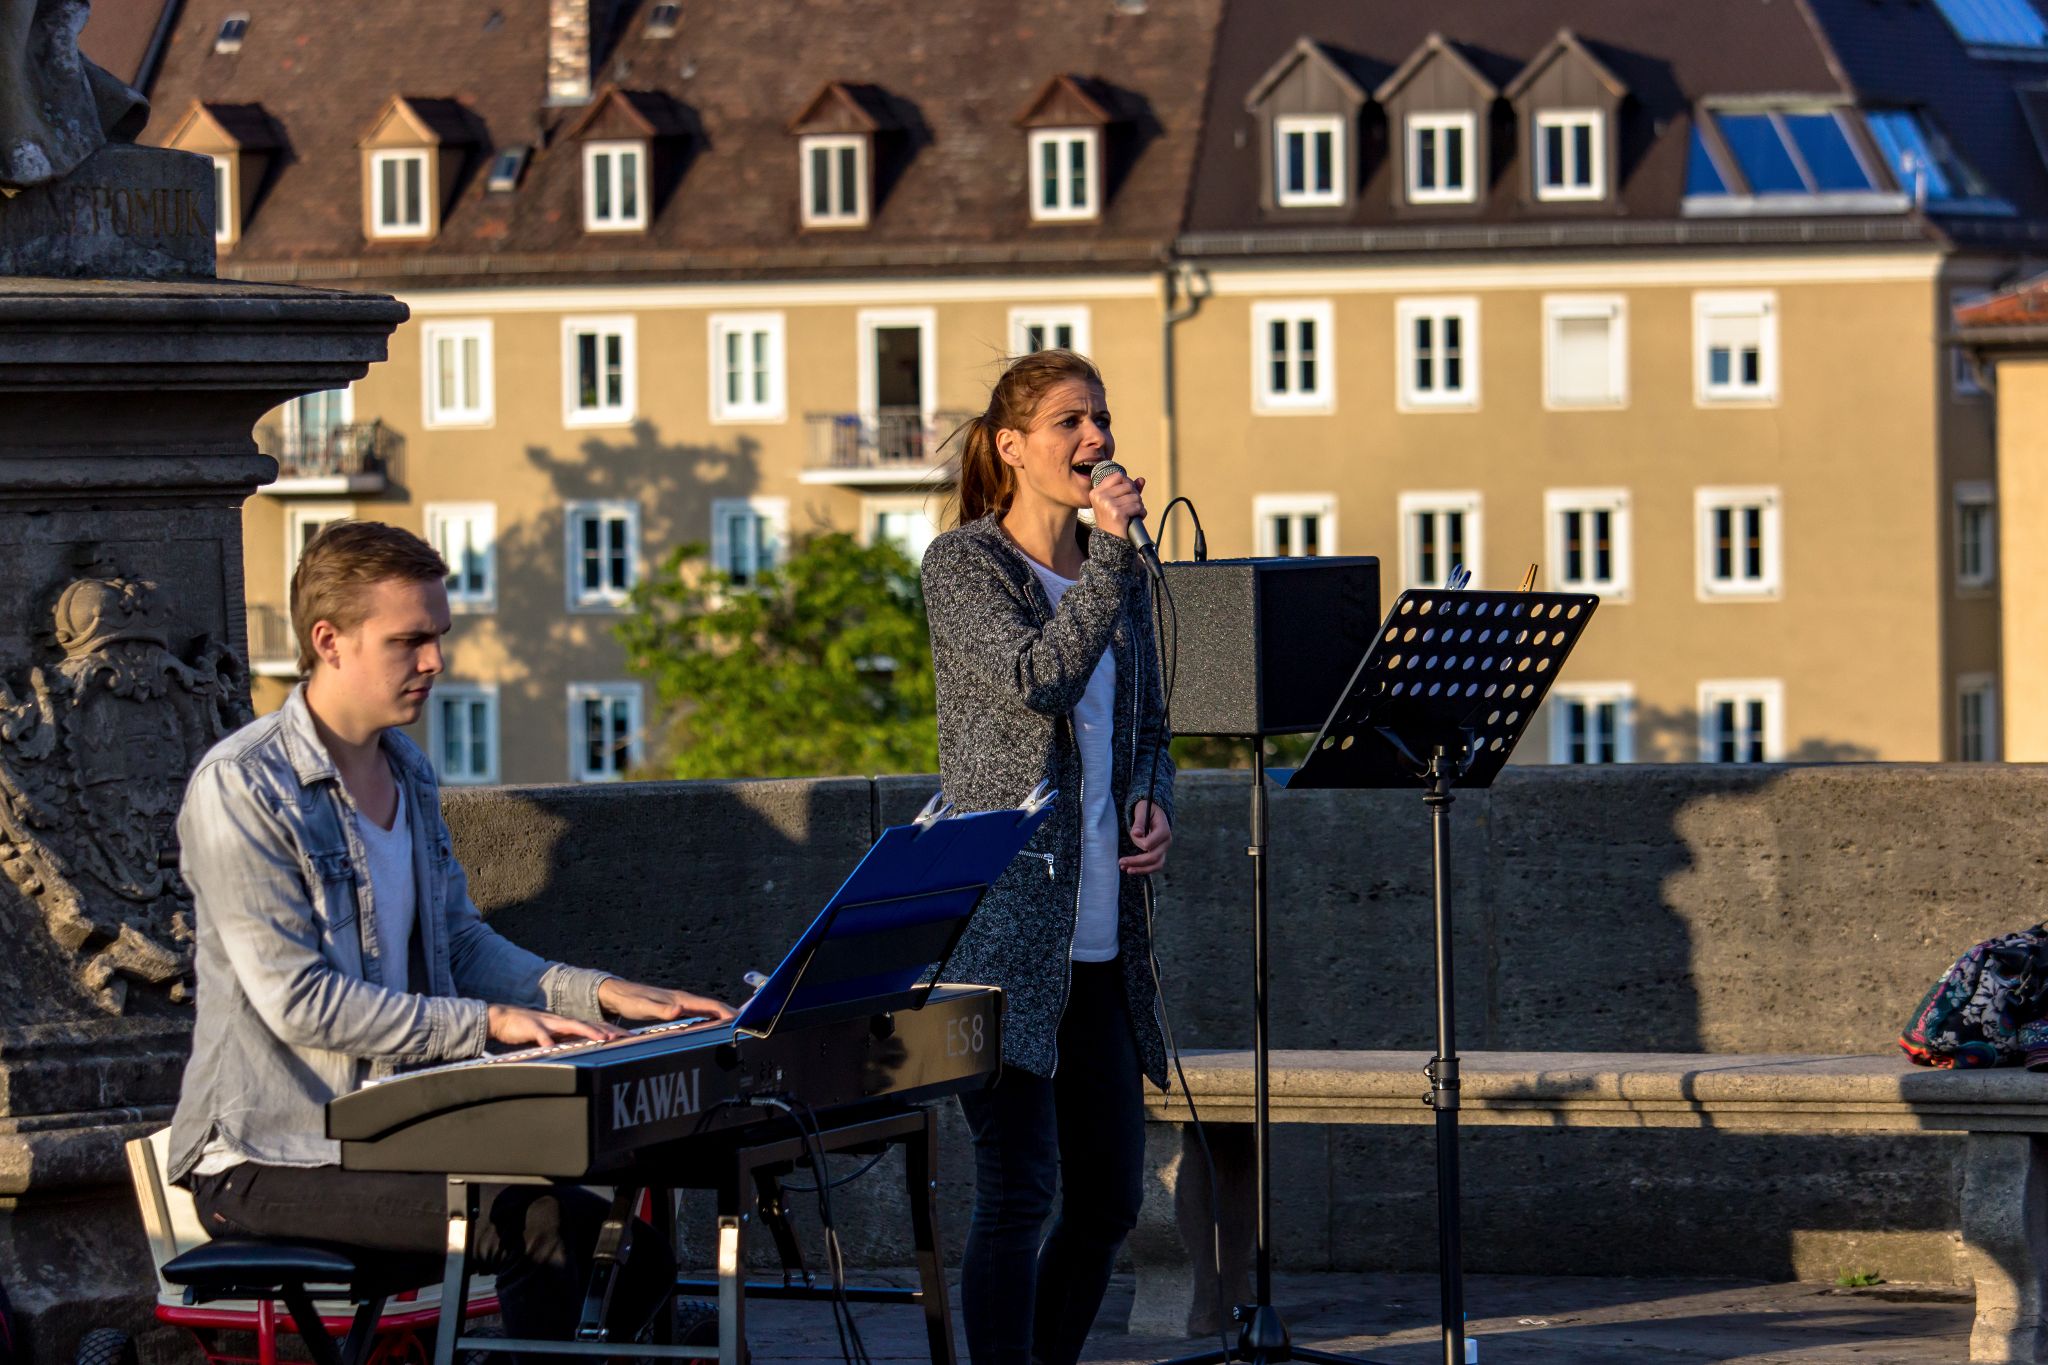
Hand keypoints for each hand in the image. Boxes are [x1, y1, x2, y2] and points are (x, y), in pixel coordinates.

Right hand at [487, 1004, 624, 1048]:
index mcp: (568, 1024)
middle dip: (609, 1031)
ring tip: (601, 1039)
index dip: (614, 1031)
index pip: (596, 1026)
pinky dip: (548, 1041)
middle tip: (626, 1037)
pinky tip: (552, 1047)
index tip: (631, 1038)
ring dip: (587, 1032)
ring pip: (571, 1026)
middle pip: (590, 1024)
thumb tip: (586, 1048)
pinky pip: (541, 1035)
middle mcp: (562, 1021)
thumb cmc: (530, 1029)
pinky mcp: (532, 1027)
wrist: (503, 1018)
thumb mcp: (554, 1035)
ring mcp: (548, 1023)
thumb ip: (568, 1040)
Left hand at [597, 977, 735, 1023]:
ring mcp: (679, 1002)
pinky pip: (698, 1011)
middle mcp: (683, 999)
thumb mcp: (645, 1007)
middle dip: (729, 1012)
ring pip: (706, 1008)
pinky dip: (709, 1016)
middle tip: (746, 1022)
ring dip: (721, 1014)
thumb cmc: (631, 1001)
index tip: (741, 1019)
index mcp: (680, 999)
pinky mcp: (675, 1006)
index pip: (710, 1004)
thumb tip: (680, 1011)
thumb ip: (662, 1010)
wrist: (617, 994)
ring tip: (734, 1023)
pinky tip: (710, 1022)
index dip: (726, 1012)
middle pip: (712, 1005)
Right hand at [1088, 469, 1146, 542]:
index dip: (1127, 484)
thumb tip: (1141, 480)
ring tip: (1134, 513)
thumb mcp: (1118, 503)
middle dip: (1135, 496)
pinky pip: (1137, 506)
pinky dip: (1141, 512)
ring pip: (1135, 496)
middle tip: (1132, 507)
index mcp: (1097, 492)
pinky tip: (1137, 517)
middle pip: (1128, 485)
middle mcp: (1100, 496)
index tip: (1127, 495)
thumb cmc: (1114, 521)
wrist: (1111, 542)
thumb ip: (1129, 490)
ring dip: (1139, 505)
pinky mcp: (1116, 513)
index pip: (1118, 476)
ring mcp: (1107, 504)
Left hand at [1121, 800, 1172, 875]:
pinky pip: (1153, 866)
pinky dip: (1142, 869)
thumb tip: (1136, 833)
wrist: (1154, 812)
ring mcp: (1164, 850)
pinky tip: (1129, 869)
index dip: (1137, 842)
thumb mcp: (1142, 810)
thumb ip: (1139, 821)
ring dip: (1140, 870)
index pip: (1150, 843)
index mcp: (1164, 830)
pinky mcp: (1159, 854)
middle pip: (1153, 857)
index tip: (1132, 834)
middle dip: (1136, 862)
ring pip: (1156, 865)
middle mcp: (1166, 842)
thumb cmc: (1147, 809)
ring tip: (1126, 870)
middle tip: (1120, 862)